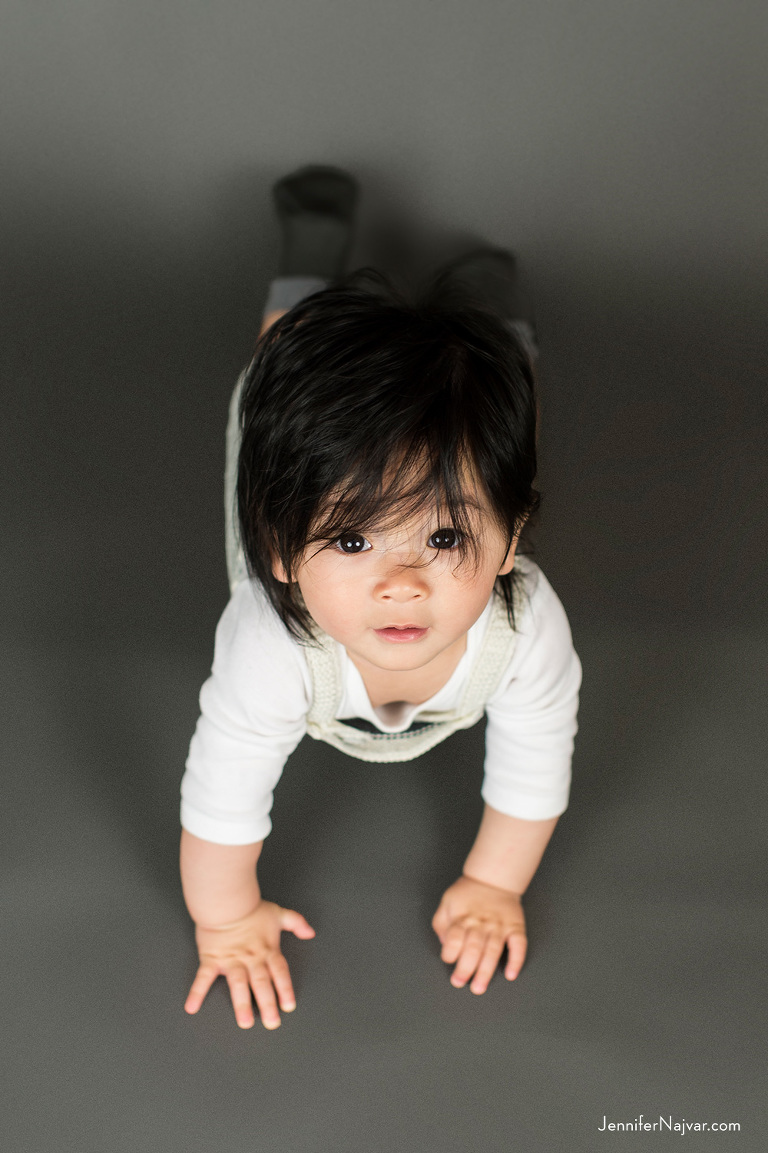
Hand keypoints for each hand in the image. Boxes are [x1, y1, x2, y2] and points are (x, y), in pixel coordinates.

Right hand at [184, 900, 315, 1029]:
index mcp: (266, 950)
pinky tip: (192, 1007)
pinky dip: (197, 992)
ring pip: (238, 985)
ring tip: (244, 1022)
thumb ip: (296, 922)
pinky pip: (203, 978)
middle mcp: (250, 959)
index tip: (288, 1006)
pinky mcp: (212, 959)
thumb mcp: (278, 913)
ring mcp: (231, 960)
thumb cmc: (250, 908)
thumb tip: (310, 932)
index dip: (285, 989)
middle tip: (271, 1023)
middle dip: (267, 1004)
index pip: (279, 972)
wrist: (226, 901)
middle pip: (261, 983)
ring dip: (241, 1004)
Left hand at [431, 875, 526, 993]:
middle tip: (460, 982)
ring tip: (479, 987)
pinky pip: (519, 945)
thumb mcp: (447, 902)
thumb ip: (441, 923)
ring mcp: (500, 926)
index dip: (450, 951)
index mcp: (464, 917)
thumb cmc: (468, 893)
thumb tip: (444, 944)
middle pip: (473, 948)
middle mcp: (482, 923)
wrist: (493, 878)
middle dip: (466, 968)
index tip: (448, 960)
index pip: (455, 937)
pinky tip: (510, 974)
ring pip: (493, 951)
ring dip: (486, 971)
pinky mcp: (515, 927)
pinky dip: (516, 960)